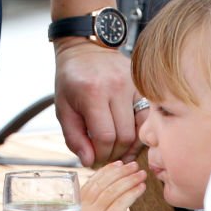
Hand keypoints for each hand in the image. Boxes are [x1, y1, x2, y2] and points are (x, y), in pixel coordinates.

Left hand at [53, 40, 140, 166]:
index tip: (94, 159)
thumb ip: (74, 138)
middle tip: (105, 156)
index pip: (104, 137)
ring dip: (131, 146)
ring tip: (118, 150)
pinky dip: (140, 131)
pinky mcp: (141, 84)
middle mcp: (116, 86)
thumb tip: (89, 162)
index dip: (100, 155)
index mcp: (93, 92)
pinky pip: (148, 116)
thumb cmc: (70, 80)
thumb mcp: (62, 108)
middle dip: (115, 154)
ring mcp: (132, 83)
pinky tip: (130, 136)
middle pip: (124, 136)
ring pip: (141, 128)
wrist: (84, 49)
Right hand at [80, 160, 146, 210]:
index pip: (93, 182)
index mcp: (79, 204)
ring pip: (113, 191)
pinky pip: (121, 202)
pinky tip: (141, 187)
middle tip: (134, 165)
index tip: (119, 163)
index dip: (107, 170)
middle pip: (103, 184)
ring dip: (129, 180)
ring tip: (141, 174)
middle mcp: (84, 208)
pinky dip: (132, 192)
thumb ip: (94, 203)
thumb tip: (113, 183)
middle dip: (121, 172)